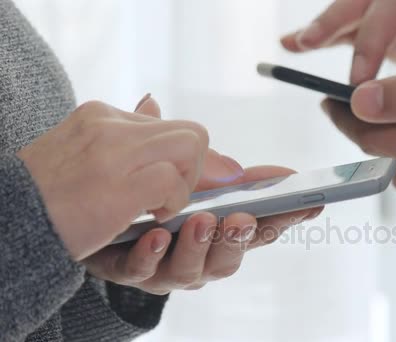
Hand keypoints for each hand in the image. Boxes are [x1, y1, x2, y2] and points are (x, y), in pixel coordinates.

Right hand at [17, 96, 239, 260]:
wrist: (5, 221)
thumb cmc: (44, 195)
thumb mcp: (81, 151)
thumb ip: (122, 132)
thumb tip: (154, 103)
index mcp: (103, 116)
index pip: (170, 125)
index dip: (187, 158)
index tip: (184, 182)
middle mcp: (111, 125)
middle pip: (193, 133)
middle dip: (197, 169)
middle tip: (174, 196)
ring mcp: (114, 152)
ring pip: (192, 147)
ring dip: (187, 184)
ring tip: (159, 207)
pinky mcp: (118, 184)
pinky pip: (173, 180)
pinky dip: (174, 202)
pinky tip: (151, 218)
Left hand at [82, 95, 322, 294]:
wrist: (77, 224)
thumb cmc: (132, 194)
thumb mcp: (151, 164)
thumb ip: (158, 140)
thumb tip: (152, 101)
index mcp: (214, 225)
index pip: (255, 222)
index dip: (283, 215)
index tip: (312, 202)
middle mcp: (197, 250)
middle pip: (232, 253)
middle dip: (241, 236)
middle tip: (243, 216)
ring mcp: (166, 264)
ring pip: (194, 269)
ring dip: (202, 245)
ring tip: (203, 221)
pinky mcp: (131, 272)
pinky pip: (144, 271)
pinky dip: (153, 255)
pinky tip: (155, 236)